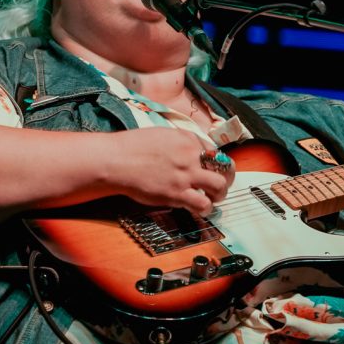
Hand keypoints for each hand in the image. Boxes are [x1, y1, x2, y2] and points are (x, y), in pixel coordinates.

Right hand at [108, 128, 235, 215]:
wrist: (116, 160)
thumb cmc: (132, 147)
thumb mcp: (162, 134)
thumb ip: (180, 142)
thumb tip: (192, 151)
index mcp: (187, 139)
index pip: (213, 151)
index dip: (215, 163)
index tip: (212, 170)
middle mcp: (190, 155)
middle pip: (224, 167)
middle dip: (226, 178)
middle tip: (221, 185)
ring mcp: (185, 175)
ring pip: (219, 186)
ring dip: (220, 194)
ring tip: (214, 198)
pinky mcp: (177, 193)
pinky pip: (202, 203)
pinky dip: (206, 208)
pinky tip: (201, 209)